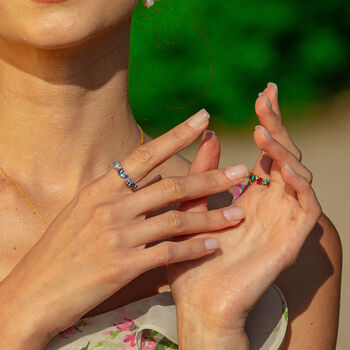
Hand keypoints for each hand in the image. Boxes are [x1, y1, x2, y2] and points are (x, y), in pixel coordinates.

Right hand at [0, 109, 247, 348]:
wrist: (34, 291)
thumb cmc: (60, 249)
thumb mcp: (82, 210)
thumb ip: (113, 194)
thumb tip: (139, 178)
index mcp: (100, 188)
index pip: (145, 154)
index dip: (177, 135)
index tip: (203, 119)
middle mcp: (110, 207)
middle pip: (170, 187)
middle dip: (209, 177)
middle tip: (241, 171)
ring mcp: (117, 236)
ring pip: (176, 221)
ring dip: (211, 217)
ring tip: (239, 213)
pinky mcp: (122, 266)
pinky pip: (168, 254)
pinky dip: (194, 250)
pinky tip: (215, 246)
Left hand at [168, 85, 320, 348]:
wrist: (199, 303)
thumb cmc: (193, 259)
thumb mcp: (192, 208)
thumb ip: (202, 174)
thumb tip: (210, 133)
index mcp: (248, 198)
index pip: (264, 153)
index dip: (267, 123)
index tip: (261, 93)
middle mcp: (269, 205)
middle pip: (281, 157)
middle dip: (276, 125)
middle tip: (266, 96)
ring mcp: (282, 221)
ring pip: (296, 175)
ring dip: (283, 150)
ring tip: (263, 130)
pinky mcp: (291, 240)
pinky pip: (306, 204)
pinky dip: (299, 181)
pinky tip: (283, 164)